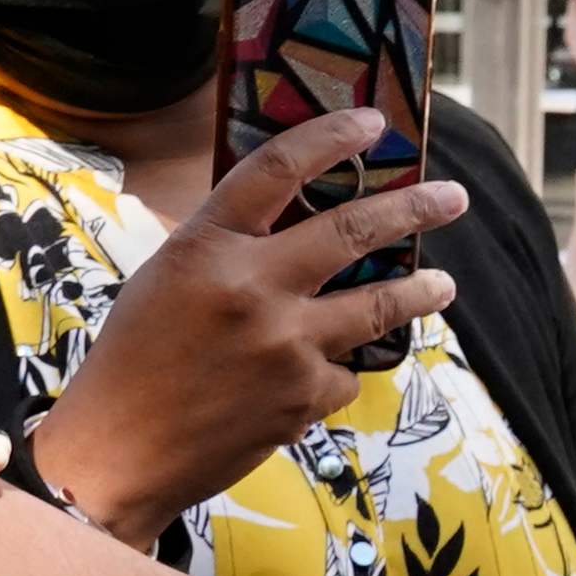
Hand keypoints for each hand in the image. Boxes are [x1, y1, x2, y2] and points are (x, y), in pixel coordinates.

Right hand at [28, 109, 465, 548]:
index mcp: (205, 246)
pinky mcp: (305, 399)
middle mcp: (251, 288)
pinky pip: (344, 370)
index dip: (331, 138)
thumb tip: (297, 215)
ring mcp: (285, 346)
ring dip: (419, 290)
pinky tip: (316, 374)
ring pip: (377, 307)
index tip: (373, 124)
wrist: (121, 451)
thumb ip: (228, 246)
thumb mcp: (167, 277)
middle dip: (414, 208)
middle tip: (454, 197)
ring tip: (442, 282)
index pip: (277, 168)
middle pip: (353, 231)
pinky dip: (337, 367)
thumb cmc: (136, 356)